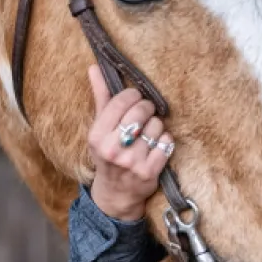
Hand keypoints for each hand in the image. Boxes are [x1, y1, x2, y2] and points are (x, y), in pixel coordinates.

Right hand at [86, 65, 173, 220]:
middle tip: (146, 113)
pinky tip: (157, 146)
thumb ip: (101, 97)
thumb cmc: (108, 154)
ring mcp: (132, 162)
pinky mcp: (149, 172)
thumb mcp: (99, 129)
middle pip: (141, 111)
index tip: (135, 99)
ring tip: (148, 134)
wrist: (116, 194)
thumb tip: (94, 67)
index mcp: (97, 136)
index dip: (133, 96)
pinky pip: (167, 143)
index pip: (122, 100)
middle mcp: (113, 149)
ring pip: (157, 126)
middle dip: (147, 108)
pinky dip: (165, 141)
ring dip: (157, 126)